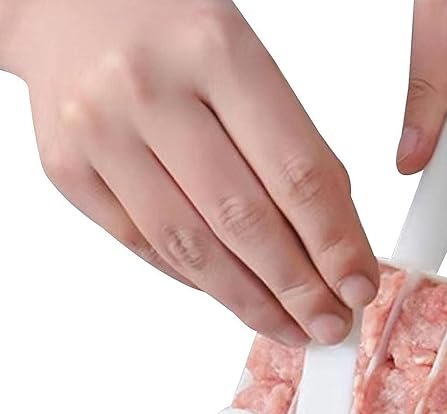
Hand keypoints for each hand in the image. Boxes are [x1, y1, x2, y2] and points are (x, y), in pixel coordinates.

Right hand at [0, 0, 379, 345]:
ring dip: (249, 301)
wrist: (66, 2)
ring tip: (289, 327)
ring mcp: (101, 132)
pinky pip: (147, 246)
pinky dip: (198, 281)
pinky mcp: (68, 168)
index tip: (358, 285)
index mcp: (218, 51)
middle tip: (328, 324)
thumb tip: (332, 240)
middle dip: (297, 288)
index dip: (335, 244)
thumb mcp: (247, 61)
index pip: (296, 173)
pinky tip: (234, 296)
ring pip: (191, 247)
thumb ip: (289, 146)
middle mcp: (151, 91)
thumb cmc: (171, 28)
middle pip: (243, 221)